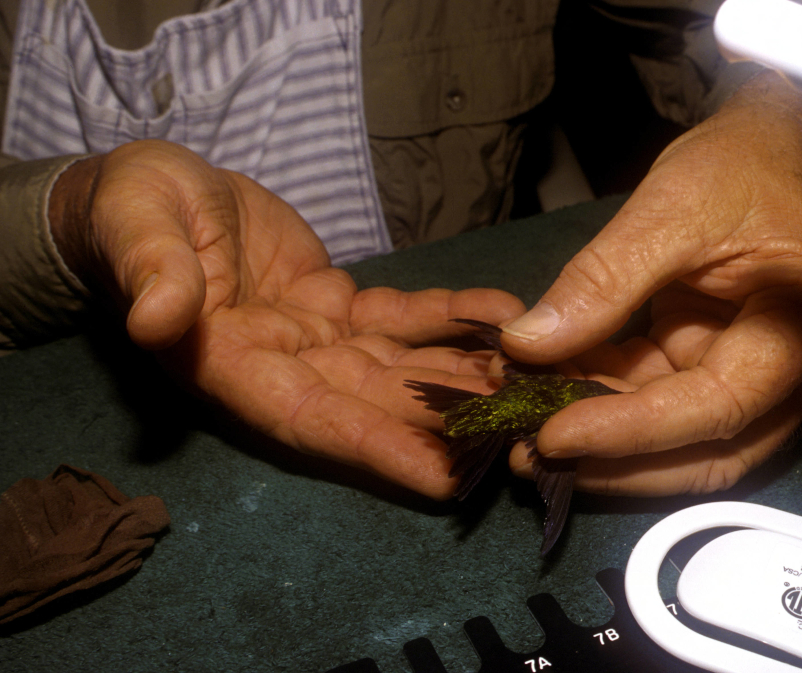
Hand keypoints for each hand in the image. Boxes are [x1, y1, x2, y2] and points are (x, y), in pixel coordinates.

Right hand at [49, 139, 524, 498]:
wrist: (157, 191)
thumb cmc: (132, 210)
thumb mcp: (136, 229)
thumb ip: (153, 273)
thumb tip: (157, 318)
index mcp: (230, 366)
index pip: (311, 419)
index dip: (377, 448)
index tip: (446, 478)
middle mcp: (283, 367)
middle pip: (375, 404)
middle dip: (446, 422)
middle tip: (522, 431)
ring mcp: (317, 339)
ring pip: (401, 367)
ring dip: (465, 376)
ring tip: (534, 382)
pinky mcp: (340, 305)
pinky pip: (402, 316)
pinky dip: (451, 317)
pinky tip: (502, 314)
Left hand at [500, 73, 801, 495]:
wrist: (775, 147)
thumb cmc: (744, 166)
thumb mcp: (671, 208)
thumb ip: (603, 281)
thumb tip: (528, 345)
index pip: (717, 408)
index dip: (633, 431)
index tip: (555, 433)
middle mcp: (791, 375)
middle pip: (704, 450)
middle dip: (616, 462)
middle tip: (531, 458)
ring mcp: (753, 377)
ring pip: (675, 437)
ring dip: (601, 439)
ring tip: (523, 435)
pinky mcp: (714, 367)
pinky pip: (657, 401)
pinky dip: (604, 402)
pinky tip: (548, 396)